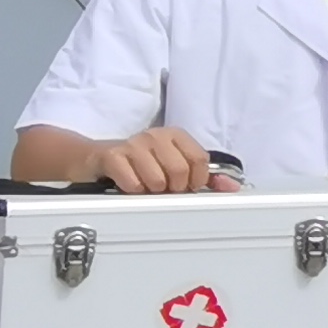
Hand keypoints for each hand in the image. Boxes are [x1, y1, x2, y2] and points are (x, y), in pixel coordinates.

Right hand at [93, 126, 222, 193]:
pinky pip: (134, 184)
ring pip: (157, 181)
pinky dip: (134, 191)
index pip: (200, 159)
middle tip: (163, 189)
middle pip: (180, 171)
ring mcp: (133, 144)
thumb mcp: (173, 165)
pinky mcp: (112, 156)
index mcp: (175, 135)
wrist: (96, 159)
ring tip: (145, 186)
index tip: (187, 187)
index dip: (196, 180)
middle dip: (174, 189)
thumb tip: (232, 187)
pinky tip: (128, 185)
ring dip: (152, 192)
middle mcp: (156, 135)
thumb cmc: (140, 164)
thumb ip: (204, 176)